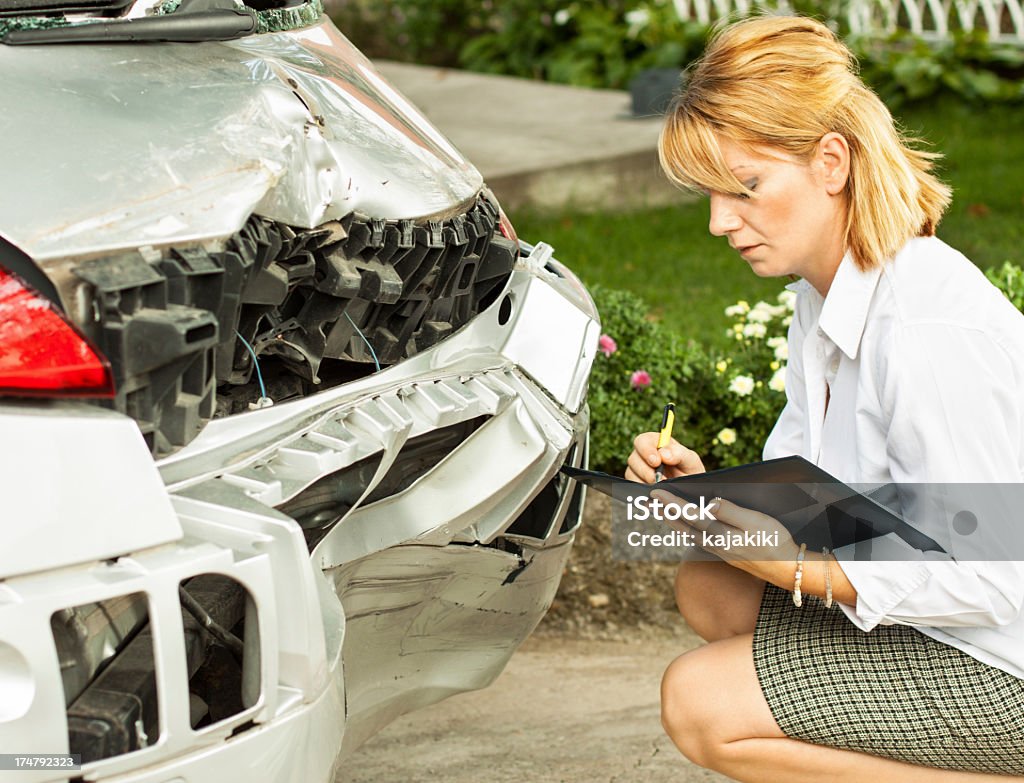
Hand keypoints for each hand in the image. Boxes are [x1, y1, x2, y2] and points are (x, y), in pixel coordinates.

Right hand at [625, 432, 704, 483]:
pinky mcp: (636, 483)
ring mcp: (638, 470)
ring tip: (662, 487)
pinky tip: (655, 492)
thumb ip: (680, 454)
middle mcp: (644, 455)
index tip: (656, 462)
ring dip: (645, 481)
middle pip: (633, 458)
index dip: (646, 450)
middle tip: (659, 480)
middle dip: (645, 470)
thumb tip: (663, 454)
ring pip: (630, 473)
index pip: (643, 440)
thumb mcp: (690, 461)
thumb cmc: (689, 472)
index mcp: (657, 444)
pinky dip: (643, 490)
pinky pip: (633, 485)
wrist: (688, 490)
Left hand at [650, 491, 799, 581]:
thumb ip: (730, 512)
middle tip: (648, 501)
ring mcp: (719, 552)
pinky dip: (688, 530)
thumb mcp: (756, 522)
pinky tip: (686, 527)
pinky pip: (699, 539)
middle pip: (684, 526)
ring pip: (690, 534)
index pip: (690, 515)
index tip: (655, 493)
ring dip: (674, 521)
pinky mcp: (725, 554)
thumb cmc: (775, 542)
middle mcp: (715, 545)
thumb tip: (708, 502)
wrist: (787, 569)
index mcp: (721, 534)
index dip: (671, 503)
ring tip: (661, 511)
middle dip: (665, 512)